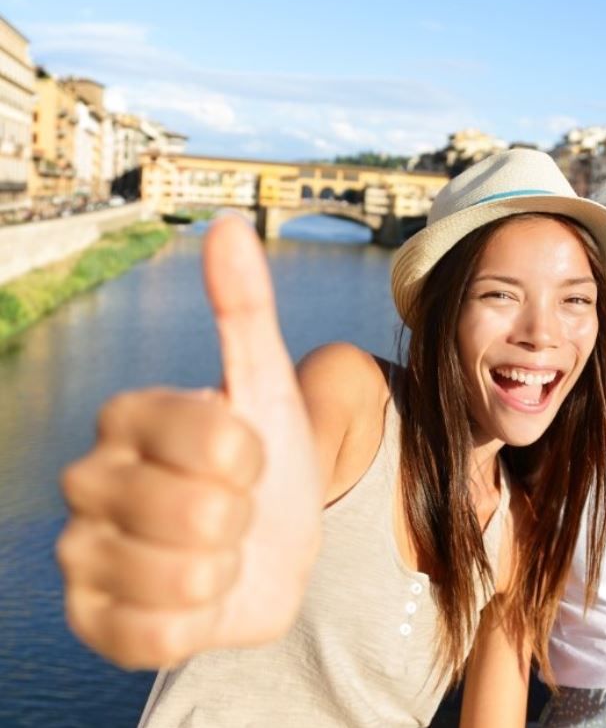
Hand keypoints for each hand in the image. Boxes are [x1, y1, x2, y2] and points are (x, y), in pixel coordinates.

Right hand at [58, 216, 323, 668]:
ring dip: (225, 571)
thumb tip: (230, 226)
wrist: (268, 549)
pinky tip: (196, 597)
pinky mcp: (92, 619)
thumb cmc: (266, 467)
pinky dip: (199, 620)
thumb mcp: (267, 387)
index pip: (219, 440)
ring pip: (184, 577)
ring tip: (217, 553)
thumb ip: (244, 309)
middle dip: (243, 519)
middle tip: (234, 511)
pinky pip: (157, 634)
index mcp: (128, 416)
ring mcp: (83, 553)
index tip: (250, 459)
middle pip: (202, 514)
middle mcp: (89, 480)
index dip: (255, 460)